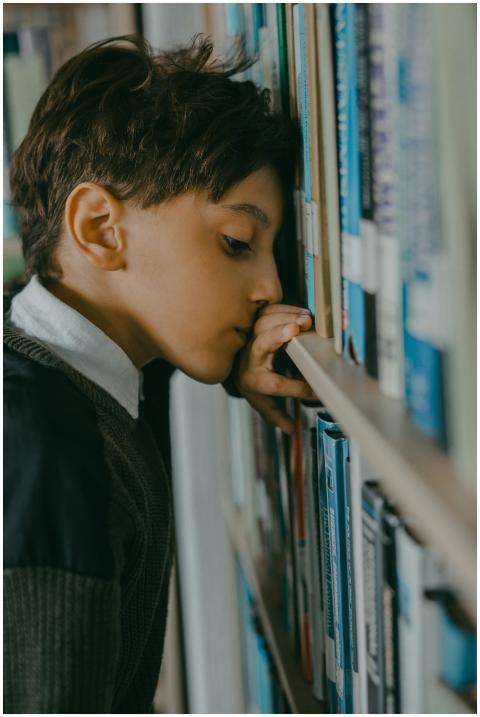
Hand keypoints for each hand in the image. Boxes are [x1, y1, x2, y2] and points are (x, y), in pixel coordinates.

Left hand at [229, 304, 317, 433]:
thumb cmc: (253, 383)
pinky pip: (269, 310)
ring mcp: (252, 336)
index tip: (317, 391)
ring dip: (286, 318)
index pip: (274, 385)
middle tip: (299, 329)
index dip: (296, 388)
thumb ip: (278, 416)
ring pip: (265, 322)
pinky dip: (287, 308)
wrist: (234, 362)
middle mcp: (250, 357)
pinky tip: (304, 313)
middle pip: (262, 343)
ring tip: (307, 320)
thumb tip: (292, 430)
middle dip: (278, 335)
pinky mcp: (256, 320)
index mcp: (253, 380)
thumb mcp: (263, 403)